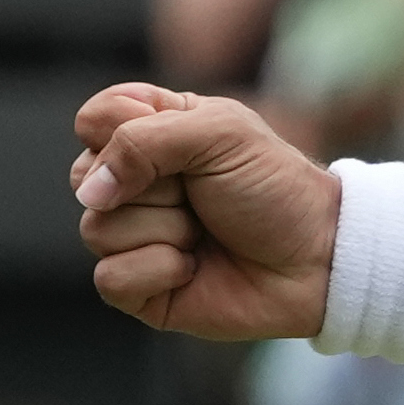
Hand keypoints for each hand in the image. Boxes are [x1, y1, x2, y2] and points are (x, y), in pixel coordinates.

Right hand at [73, 85, 339, 339]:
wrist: (319, 258)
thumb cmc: (277, 189)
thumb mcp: (223, 134)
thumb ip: (145, 138)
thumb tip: (92, 190)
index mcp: (155, 134)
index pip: (94, 119)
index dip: (125, 132)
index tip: (183, 146)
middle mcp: (134, 184)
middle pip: (85, 177)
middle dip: (154, 187)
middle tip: (204, 194)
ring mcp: (132, 235)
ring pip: (97, 229)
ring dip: (166, 230)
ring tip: (205, 232)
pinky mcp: (137, 285)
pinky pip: (110, 277)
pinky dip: (160, 270)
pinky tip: (195, 267)